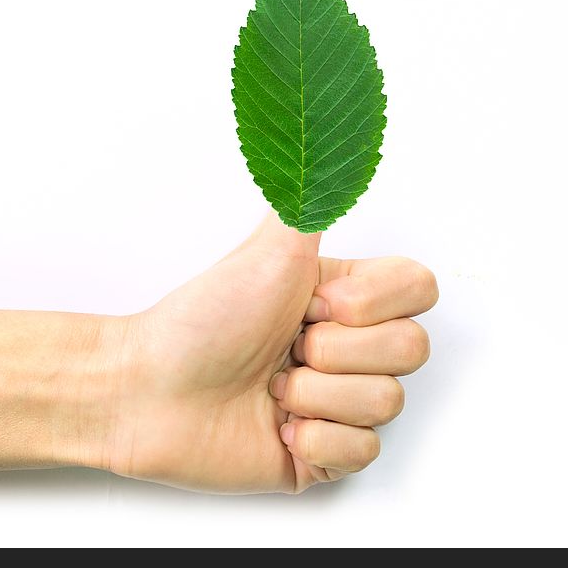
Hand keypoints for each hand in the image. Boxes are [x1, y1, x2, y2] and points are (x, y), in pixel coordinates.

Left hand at [108, 213, 437, 492]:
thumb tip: (329, 111)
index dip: (373, 301)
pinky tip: (275, 429)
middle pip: (410, 349)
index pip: (419, 290)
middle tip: (284, 349)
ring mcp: (338, 403)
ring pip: (386, 403)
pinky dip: (314, 442)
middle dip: (336, 350)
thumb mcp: (268, 249)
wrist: (148, 392)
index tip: (315, 303)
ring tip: (270, 390)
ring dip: (316, 396)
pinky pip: (364, 452)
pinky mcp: (324, 456)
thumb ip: (314, 193)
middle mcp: (347, 348)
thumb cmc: (198, 322)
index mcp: (342, 297)